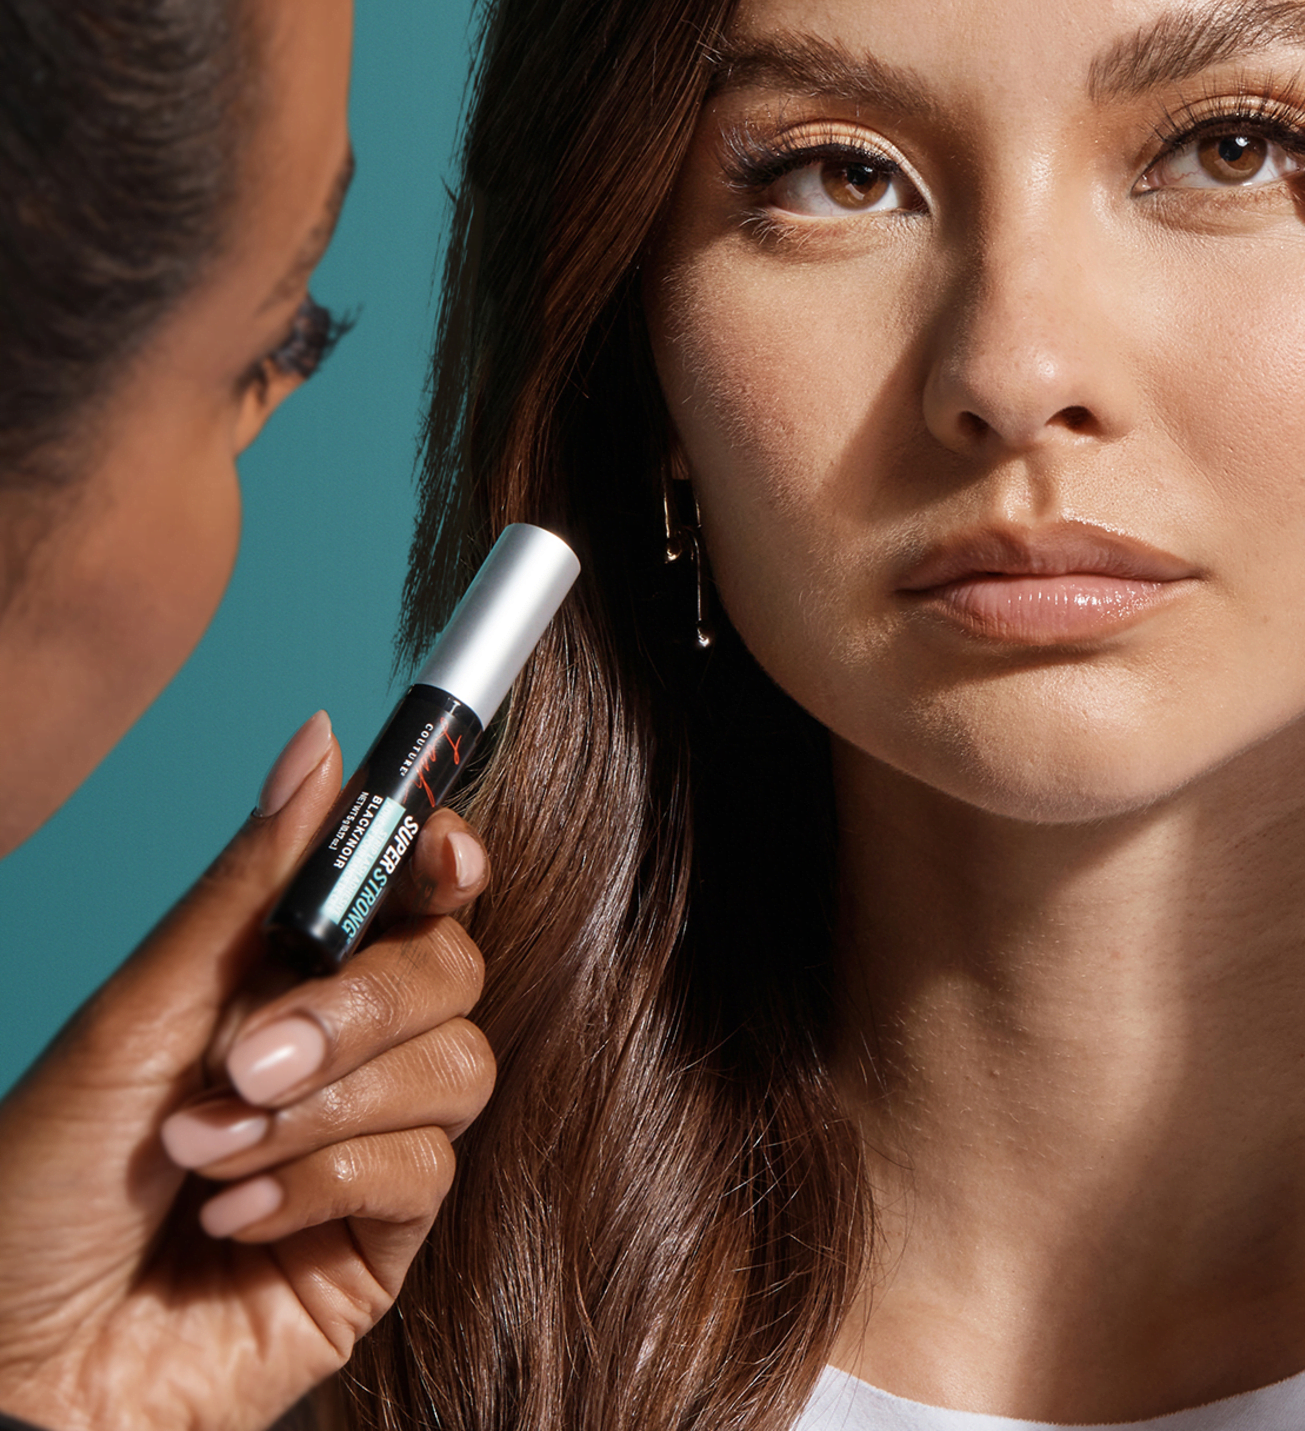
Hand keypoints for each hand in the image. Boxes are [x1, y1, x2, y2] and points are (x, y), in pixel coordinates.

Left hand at [0, 712, 496, 1430]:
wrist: (9, 1371)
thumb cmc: (35, 1192)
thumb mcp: (135, 1012)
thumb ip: (249, 882)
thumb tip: (319, 740)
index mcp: (284, 976)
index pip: (412, 890)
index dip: (444, 860)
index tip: (440, 857)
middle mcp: (340, 1049)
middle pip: (451, 968)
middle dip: (359, 1007)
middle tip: (247, 1058)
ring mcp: (369, 1142)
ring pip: (457, 1065)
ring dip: (329, 1107)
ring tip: (213, 1151)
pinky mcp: (381, 1238)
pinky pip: (428, 1170)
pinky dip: (327, 1180)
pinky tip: (238, 1215)